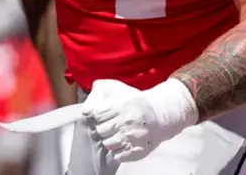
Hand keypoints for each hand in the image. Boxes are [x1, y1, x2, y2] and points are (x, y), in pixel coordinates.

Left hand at [81, 78, 197, 162]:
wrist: (160, 115)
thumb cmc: (135, 102)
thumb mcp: (119, 89)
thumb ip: (99, 91)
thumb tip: (85, 109)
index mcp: (120, 105)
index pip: (96, 114)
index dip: (97, 114)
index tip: (102, 113)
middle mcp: (125, 122)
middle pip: (100, 130)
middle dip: (103, 127)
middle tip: (112, 123)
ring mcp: (131, 138)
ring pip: (107, 144)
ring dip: (110, 139)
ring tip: (118, 132)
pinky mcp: (136, 151)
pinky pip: (117, 155)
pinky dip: (118, 151)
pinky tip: (123, 142)